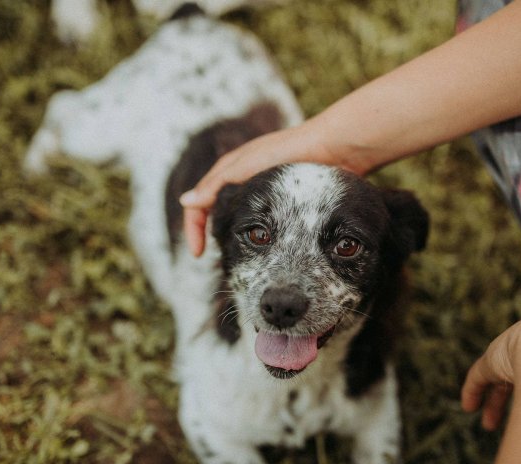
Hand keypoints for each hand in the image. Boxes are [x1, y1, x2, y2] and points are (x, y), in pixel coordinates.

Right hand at [179, 121, 340, 256]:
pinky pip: (260, 221)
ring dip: (230, 236)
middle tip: (213, 257)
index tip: (199, 253)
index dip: (195, 228)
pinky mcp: (281, 201)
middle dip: (209, 234)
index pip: (199, 203)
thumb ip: (218, 184)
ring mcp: (261, 191)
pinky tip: (259, 248)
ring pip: (236, 218)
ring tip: (233, 257)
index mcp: (229, 169)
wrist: (334, 149)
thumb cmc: (291, 151)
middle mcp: (242, 180)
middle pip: (215, 212)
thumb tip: (186, 202)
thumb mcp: (248, 166)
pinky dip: (253, 235)